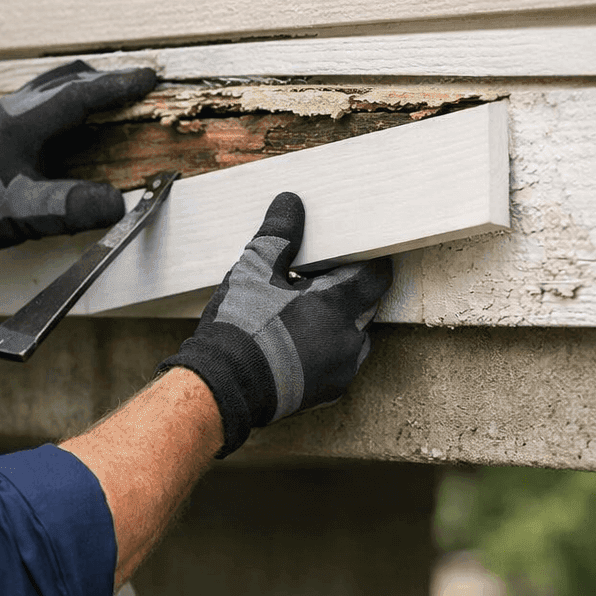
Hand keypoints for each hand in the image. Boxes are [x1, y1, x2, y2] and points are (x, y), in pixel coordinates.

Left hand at [0, 60, 156, 274]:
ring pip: (51, 83)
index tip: (149, 79)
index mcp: (24, 124)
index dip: (118, 86)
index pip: (80, 94)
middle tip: (138, 84)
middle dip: (107, 80)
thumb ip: (74, 208)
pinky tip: (72, 117)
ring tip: (111, 94)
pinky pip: (39, 96)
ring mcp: (1, 113)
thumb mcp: (29, 214)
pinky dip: (65, 96)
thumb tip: (118, 205)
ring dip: (85, 84)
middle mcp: (13, 109)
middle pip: (67, 79)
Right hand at [156, 191, 392, 457]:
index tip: (353, 253)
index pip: (375, 277)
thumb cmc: (237, 330)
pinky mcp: (326, 392)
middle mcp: (348, 342)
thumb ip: (278, 236)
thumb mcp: (253, 272)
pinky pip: (336, 363)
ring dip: (334, 322)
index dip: (367, 262)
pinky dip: (323, 348)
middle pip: (363, 306)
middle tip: (314, 279)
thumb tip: (290, 202)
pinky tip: (293, 340)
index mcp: (336, 308)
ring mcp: (340, 372)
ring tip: (300, 311)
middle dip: (344, 291)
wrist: (221, 388)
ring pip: (351, 336)